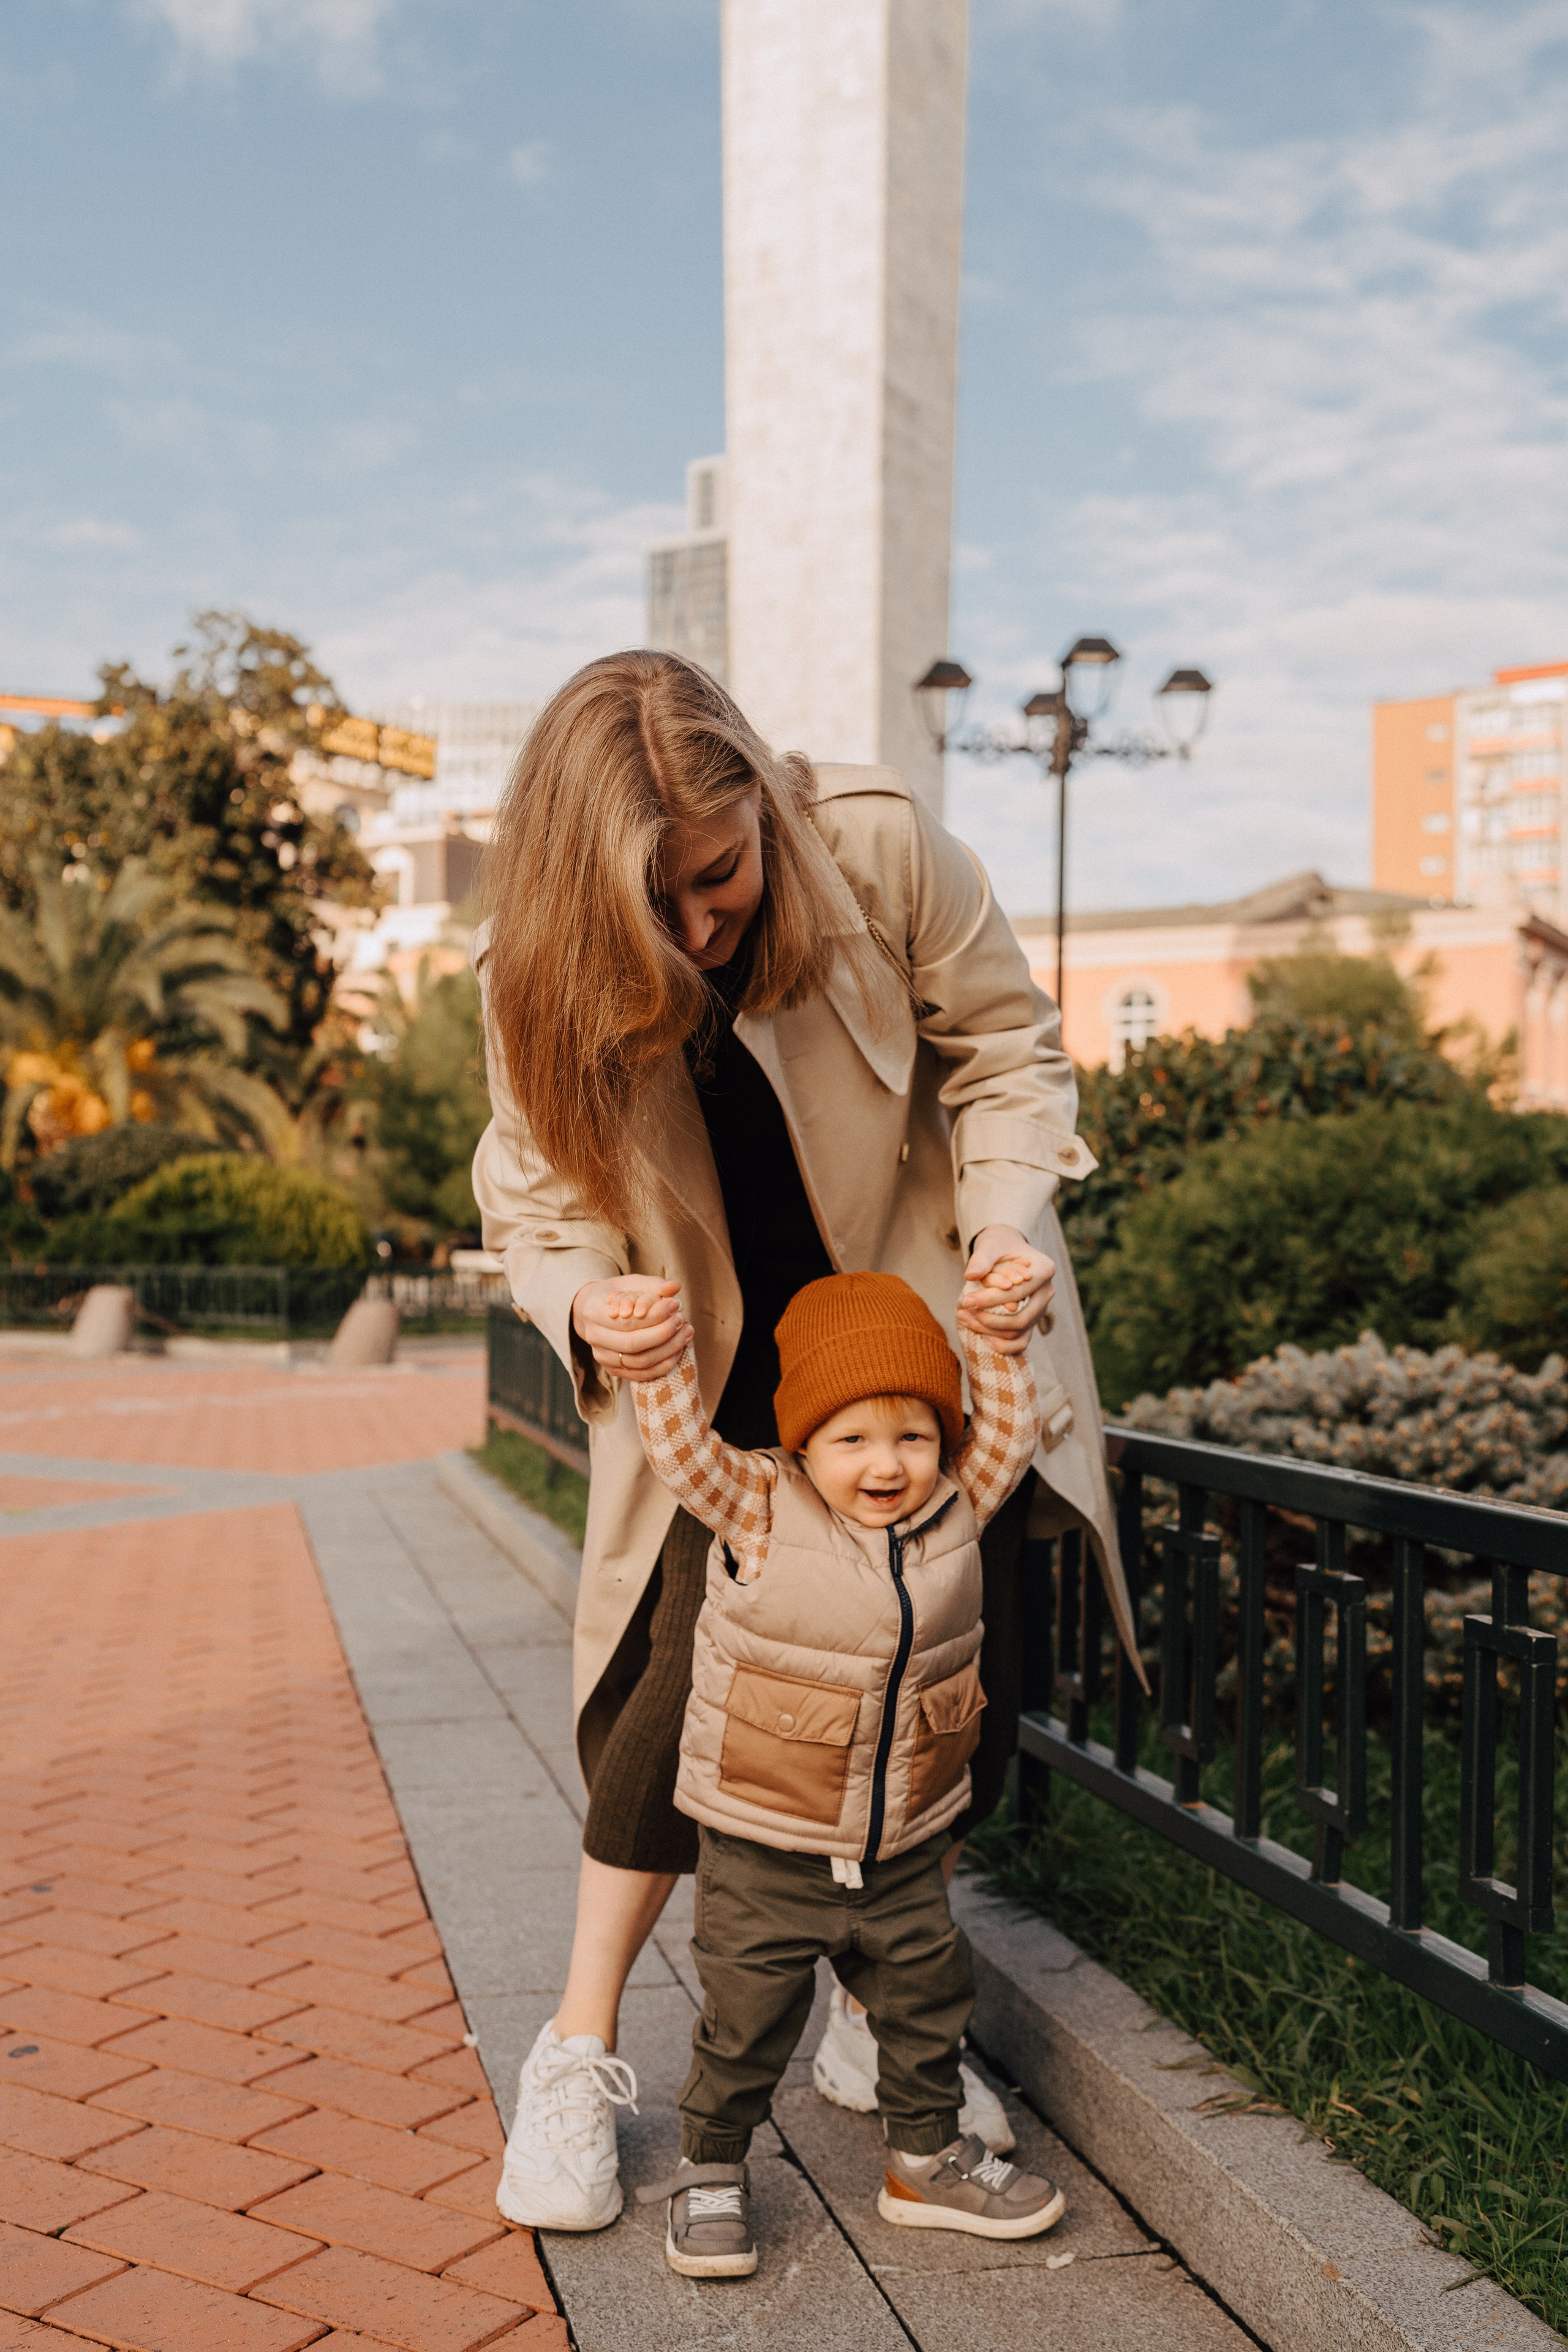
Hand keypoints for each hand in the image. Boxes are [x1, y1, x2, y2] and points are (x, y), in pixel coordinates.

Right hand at [572, 1276, 692, 1381]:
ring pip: (639, 1362)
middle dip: (662, 1333)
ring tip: (686, 1332)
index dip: (654, 1316)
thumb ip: (654, 1284)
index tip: (674, 1305)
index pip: (626, 1321)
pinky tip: (678, 1349)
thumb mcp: (632, 1282)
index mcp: (592, 1311)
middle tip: (681, 1320)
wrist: (597, 1311)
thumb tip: (675, 1287)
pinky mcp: (613, 1370)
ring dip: (668, 1349)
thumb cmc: (618, 1293)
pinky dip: (664, 1364)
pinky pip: (642, 1374)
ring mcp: (602, 1357)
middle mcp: (593, 1337)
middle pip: (632, 1344)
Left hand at [955, 1224, 1055, 1355]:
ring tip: (964, 1318)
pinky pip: (1021, 1342)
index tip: (966, 1300)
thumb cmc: (999, 1245)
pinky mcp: (1032, 1321)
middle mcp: (1047, 1291)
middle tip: (963, 1311)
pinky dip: (1003, 1345)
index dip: (990, 1299)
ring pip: (1018, 1332)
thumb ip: (981, 1259)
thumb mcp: (990, 1245)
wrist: (1007, 1249)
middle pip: (1021, 1318)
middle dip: (989, 1319)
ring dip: (989, 1331)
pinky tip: (983, 1337)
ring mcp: (1041, 1309)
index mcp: (1044, 1269)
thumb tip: (970, 1276)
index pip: (1018, 1292)